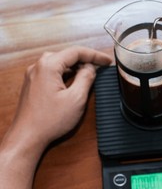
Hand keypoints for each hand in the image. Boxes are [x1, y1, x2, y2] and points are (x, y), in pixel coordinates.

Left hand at [3, 46, 111, 160]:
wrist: (28, 137)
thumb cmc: (49, 120)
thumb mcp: (76, 98)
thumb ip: (86, 78)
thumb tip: (91, 68)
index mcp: (48, 66)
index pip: (76, 52)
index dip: (95, 55)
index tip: (107, 61)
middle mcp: (38, 67)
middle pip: (67, 55)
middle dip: (86, 59)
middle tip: (101, 66)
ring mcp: (34, 75)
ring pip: (59, 63)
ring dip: (76, 67)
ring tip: (91, 73)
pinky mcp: (33, 84)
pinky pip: (52, 72)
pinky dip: (66, 73)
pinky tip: (75, 81)